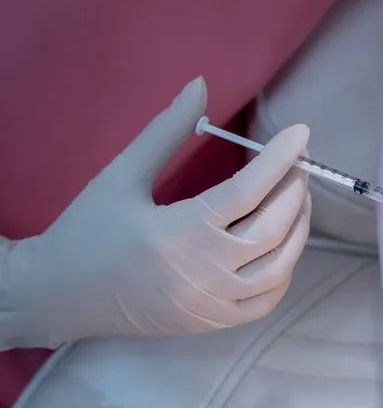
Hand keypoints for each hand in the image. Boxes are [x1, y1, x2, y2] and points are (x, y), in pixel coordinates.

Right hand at [0, 77, 311, 348]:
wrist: (56, 295)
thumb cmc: (87, 231)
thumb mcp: (121, 175)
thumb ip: (166, 130)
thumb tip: (201, 85)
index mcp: (178, 232)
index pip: (248, 191)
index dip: (280, 158)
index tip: (301, 133)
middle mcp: (201, 272)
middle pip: (272, 228)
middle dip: (294, 189)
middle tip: (300, 162)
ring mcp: (210, 304)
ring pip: (278, 266)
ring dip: (298, 228)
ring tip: (297, 196)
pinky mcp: (211, 322)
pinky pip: (265, 300)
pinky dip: (284, 270)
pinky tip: (283, 241)